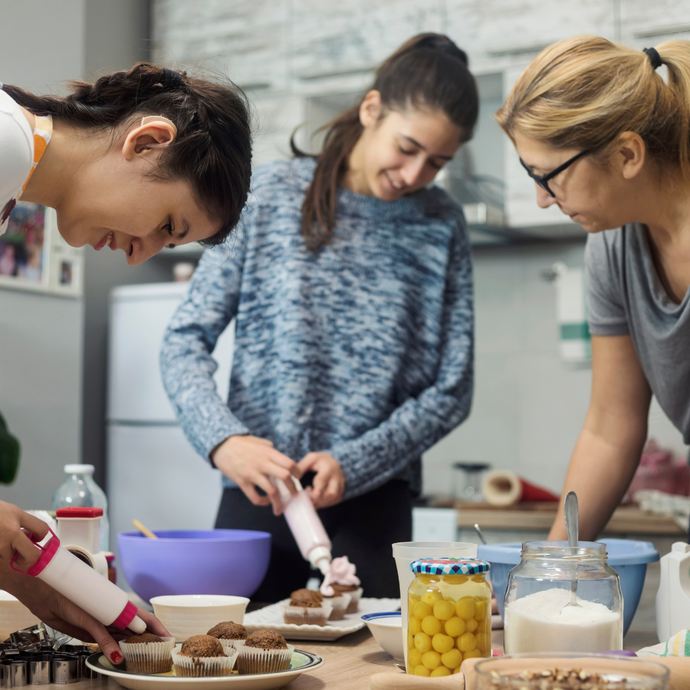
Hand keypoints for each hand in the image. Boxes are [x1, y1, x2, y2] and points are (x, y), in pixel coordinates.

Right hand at [0, 501, 48, 566]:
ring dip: (4, 552)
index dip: (41, 536)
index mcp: (17, 515)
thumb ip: (20, 522)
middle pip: (30, 554)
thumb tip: (30, 536)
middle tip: (22, 556)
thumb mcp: (8, 510)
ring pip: (7, 556)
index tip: (35, 538)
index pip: (42, 529)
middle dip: (28, 558)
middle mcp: (10, 530)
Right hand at [0, 561, 169, 664]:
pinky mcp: (86, 616)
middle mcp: (106, 606)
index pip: (133, 615)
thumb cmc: (57, 598)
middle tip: (169, 637)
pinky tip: (118, 655)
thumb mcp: (75, 619)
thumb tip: (105, 642)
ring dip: (140, 637)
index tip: (163, 632)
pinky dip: (109, 645)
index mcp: (106, 606)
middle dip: (153, 629)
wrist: (39, 584)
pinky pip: (100, 632)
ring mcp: (98, 611)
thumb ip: (90, 629)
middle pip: (135, 619)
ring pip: (124, 625)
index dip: (150, 624)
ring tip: (158, 642)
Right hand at [212, 435, 300, 514]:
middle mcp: (262, 463)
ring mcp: (252, 474)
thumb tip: (280, 458)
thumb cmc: (241, 443)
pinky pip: (256, 497)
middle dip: (293, 488)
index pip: (289, 463)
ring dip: (279, 502)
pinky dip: (263, 502)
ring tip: (281, 508)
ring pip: (272, 492)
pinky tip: (266, 502)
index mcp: (268, 453)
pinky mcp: (242, 482)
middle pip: (285, 477)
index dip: (297, 472)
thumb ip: (271, 450)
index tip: (298, 477)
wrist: (222, 446)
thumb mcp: (260, 442)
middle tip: (294, 494)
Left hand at [298, 452, 344, 508]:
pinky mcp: (341, 491)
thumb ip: (301, 467)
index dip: (317, 489)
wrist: (333, 462)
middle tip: (307, 496)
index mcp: (328, 468)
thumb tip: (293, 476)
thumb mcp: (310, 458)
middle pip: (332, 493)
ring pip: (334, 498)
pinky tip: (317, 500)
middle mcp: (337, 477)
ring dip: (321, 502)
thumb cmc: (320, 460)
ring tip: (310, 498)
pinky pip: (335, 500)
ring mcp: (340, 485)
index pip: (323, 481)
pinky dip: (325, 503)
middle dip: (318, 498)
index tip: (309, 492)